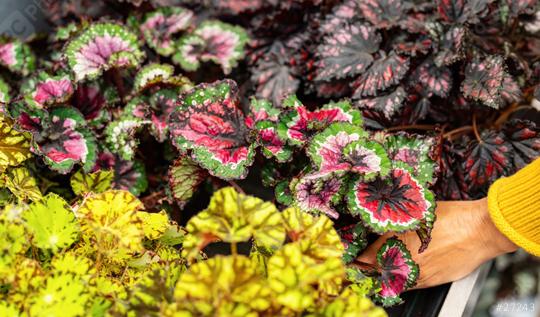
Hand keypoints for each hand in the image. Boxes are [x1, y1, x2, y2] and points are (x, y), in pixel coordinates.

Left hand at [356, 198, 517, 288]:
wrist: (479, 231)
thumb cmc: (451, 216)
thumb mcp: (418, 211)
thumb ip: (397, 219)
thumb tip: (381, 221)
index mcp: (395, 240)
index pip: (365, 255)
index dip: (356, 256)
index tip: (349, 256)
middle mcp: (402, 260)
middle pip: (374, 269)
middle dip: (364, 267)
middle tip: (354, 265)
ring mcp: (416, 273)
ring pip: (389, 279)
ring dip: (379, 275)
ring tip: (370, 271)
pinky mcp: (429, 281)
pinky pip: (406, 285)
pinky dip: (397, 282)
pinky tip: (393, 277)